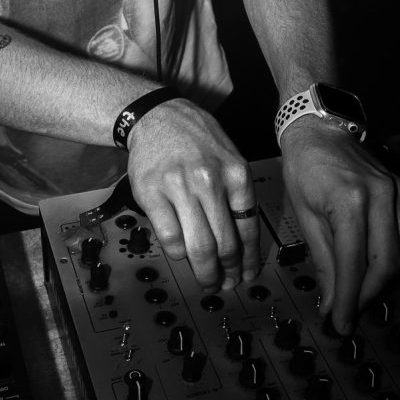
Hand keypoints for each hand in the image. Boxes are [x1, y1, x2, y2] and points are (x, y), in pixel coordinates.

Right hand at [126, 99, 259, 292]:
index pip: (248, 227)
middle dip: (227, 272)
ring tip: (206, 280)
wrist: (157, 116)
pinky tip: (181, 255)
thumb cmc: (196, 138)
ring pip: (198, 247)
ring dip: (204, 272)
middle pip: (224, 243)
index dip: (248, 258)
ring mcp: (179, 187)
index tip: (246, 273)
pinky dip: (177, 254)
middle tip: (225, 283)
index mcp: (235, 172)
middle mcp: (210, 180)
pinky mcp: (152, 194)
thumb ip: (236, 194)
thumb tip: (242, 241)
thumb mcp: (228, 157)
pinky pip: (170, 238)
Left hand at [279, 117, 399, 333]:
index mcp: (349, 201)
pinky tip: (385, 265)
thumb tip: (332, 303)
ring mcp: (399, 193)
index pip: (354, 264)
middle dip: (368, 295)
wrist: (322, 128)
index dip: (349, 300)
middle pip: (387, 264)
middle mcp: (382, 196)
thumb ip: (322, 260)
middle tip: (350, 310)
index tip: (341, 324)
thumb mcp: (305, 214)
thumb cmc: (305, 168)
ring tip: (363, 289)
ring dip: (387, 280)